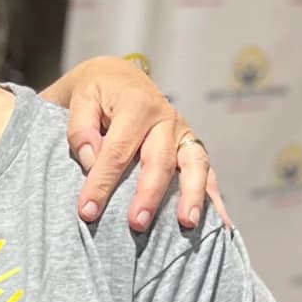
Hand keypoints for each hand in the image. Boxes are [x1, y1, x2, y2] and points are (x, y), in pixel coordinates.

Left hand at [51, 56, 227, 230]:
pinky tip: (221, 223)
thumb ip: (82, 130)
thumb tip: (94, 162)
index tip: (88, 211)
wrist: (120, 78)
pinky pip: (206, 172)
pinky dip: (214, 198)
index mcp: (137, 105)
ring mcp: (183, 133)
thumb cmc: (98, 94)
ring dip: (192, 196)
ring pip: (194, 164)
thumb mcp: (81, 101)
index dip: (102, 182)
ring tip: (188, 223)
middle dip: (149, 194)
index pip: (118, 150)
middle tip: (137, 224)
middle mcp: (166, 118)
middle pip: (161, 160)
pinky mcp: (192, 145)